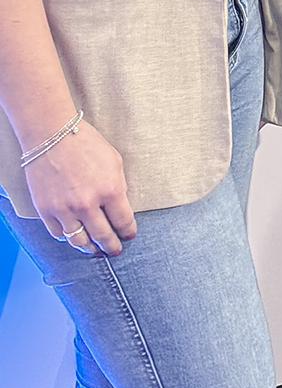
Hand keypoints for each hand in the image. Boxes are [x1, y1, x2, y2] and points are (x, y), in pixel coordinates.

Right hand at [24, 120, 135, 256]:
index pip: (123, 222)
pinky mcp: (45, 210)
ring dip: (88, 248)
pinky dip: (66, 237)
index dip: (128, 231)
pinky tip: (73, 236)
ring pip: (78, 240)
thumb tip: (120, 207)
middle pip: (102, 236)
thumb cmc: (86, 144)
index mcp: (110, 190)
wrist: (52, 136)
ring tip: (94, 250)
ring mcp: (64, 209)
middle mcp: (87, 204)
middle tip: (115, 251)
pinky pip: (58, 233)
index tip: (129, 235)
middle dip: (111, 246)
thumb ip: (118, 187)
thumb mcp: (114, 162)